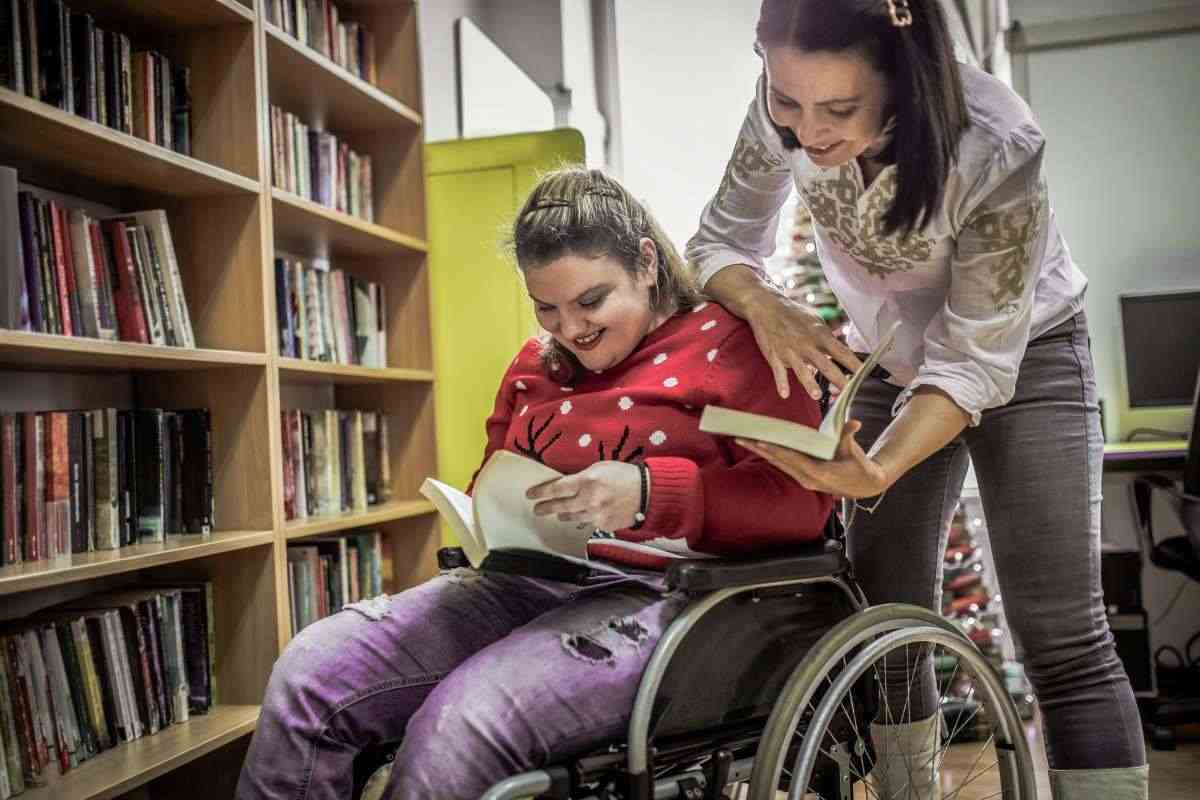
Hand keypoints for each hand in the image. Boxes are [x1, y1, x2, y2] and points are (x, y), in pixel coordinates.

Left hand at [526, 461, 642, 531]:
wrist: (648, 493)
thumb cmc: (625, 475)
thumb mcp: (601, 467)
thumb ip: (582, 477)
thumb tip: (567, 485)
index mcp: (587, 481)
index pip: (556, 488)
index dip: (541, 492)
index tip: (530, 495)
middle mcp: (589, 500)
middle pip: (560, 506)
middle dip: (546, 508)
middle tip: (537, 509)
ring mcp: (596, 515)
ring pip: (573, 517)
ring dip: (564, 514)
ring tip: (559, 513)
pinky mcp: (604, 525)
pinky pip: (590, 523)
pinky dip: (587, 518)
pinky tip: (587, 514)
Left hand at [737, 420, 890, 499]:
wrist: (863, 486)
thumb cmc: (858, 466)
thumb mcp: (854, 451)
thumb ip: (849, 437)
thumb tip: (854, 424)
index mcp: (820, 473)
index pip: (793, 460)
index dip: (776, 450)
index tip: (761, 442)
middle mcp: (808, 479)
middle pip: (779, 461)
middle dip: (759, 449)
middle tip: (740, 437)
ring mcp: (804, 480)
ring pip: (778, 464)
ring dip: (760, 452)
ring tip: (742, 439)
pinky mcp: (802, 477)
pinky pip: (782, 465)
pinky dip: (770, 455)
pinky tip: (757, 446)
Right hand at [743, 291, 863, 399]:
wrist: (767, 306)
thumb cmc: (794, 314)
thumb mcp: (815, 322)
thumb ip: (828, 338)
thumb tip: (842, 353)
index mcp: (820, 335)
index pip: (842, 352)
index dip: (854, 364)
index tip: (865, 374)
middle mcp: (807, 344)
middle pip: (825, 364)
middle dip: (838, 379)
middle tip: (848, 392)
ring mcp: (790, 351)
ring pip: (802, 370)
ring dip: (809, 383)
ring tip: (817, 396)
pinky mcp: (774, 355)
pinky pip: (778, 371)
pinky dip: (781, 383)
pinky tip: (785, 394)